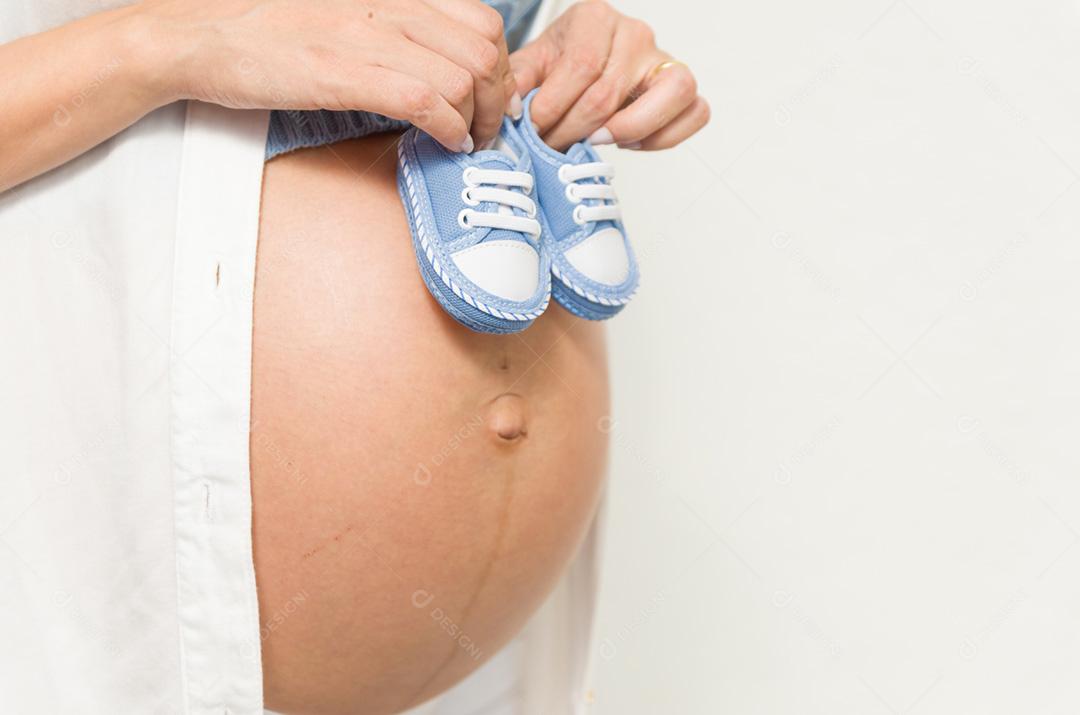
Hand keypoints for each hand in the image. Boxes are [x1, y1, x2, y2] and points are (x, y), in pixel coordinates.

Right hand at [142, 0, 517, 150]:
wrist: (200, 35)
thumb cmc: (269, 31)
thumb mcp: (345, 14)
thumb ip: (394, 30)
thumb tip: (440, 64)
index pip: (481, 20)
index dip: (500, 66)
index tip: (492, 98)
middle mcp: (386, 5)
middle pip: (484, 49)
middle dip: (497, 97)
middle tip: (486, 127)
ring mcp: (365, 36)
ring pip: (462, 76)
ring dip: (477, 119)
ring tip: (466, 140)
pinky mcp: (343, 72)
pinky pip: (425, 99)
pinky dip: (448, 128)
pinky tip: (445, 143)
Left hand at [510, 1, 708, 151]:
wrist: (583, 59)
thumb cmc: (561, 62)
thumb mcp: (532, 65)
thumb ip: (517, 85)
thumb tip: (510, 115)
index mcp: (595, 19)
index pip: (581, 66)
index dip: (555, 106)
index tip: (535, 128)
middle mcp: (636, 34)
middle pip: (611, 91)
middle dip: (575, 129)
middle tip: (554, 146)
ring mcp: (664, 60)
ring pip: (672, 93)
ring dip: (629, 129)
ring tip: (597, 140)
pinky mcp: (683, 87)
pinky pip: (695, 113)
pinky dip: (663, 136)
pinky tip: (628, 142)